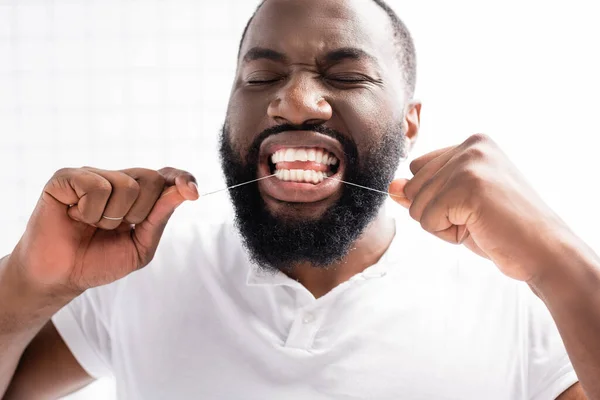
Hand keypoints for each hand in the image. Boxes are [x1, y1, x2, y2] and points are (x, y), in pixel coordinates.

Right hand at [10, 167, 198, 295]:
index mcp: (137, 195)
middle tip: (115, 228)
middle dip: (140, 213)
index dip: (182, 178)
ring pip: (125, 184)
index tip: (192, 192)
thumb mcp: (140, 246)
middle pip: (151, 179)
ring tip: (92, 225)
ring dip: (111, 217)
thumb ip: (161, 217)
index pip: (165, 176)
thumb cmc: (99, 261)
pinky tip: (75, 216)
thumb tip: (184, 191)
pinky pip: (95, 185)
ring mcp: (92, 176)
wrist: (62, 276)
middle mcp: (116, 179)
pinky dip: (89, 210)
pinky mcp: (66, 178)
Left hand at [389, 134, 572, 281]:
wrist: (544, 252)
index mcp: (472, 143)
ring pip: (416, 204)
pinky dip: (446, 234)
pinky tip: (478, 228)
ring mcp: (469, 163)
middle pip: (413, 186)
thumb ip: (422, 192)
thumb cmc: (502, 229)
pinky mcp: (467, 185)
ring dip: (442, 225)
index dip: (436, 199)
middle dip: (436, 213)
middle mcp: (471, 146)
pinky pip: (426, 219)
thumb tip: (391, 187)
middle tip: (478, 218)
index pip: (417, 170)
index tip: (474, 205)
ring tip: (479, 223)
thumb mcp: (455, 207)